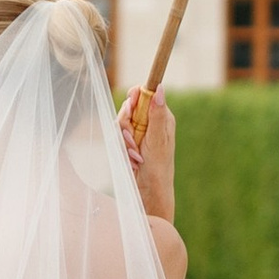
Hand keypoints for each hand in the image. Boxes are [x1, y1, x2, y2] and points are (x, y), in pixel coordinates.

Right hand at [119, 84, 177, 223]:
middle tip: (134, 141)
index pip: (145, 94)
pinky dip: (123, 149)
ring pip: (120, 123)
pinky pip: (118, 137)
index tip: (130, 107)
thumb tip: (160, 89)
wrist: (150, 190)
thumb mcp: (158, 139)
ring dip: (125, 141)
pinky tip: (133, 159)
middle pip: (128, 108)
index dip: (134, 97)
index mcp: (161, 117)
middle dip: (126, 125)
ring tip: (135, 155)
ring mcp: (139, 132)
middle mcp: (149, 122)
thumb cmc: (159, 167)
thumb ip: (156, 114)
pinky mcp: (129, 142)